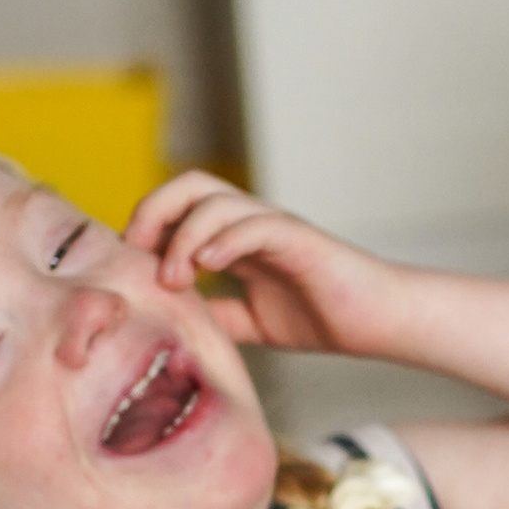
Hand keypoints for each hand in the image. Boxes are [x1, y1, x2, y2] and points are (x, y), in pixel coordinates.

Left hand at [124, 172, 416, 359]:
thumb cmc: (325, 316)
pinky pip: (255, 224)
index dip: (145, 228)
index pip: (178, 207)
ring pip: (215, 200)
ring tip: (173, 279)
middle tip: (137, 259)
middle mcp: (251, 222)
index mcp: (236, 236)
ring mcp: (275, 226)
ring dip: (183, 236)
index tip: (128, 269)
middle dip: (153, 213)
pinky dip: (224, 240)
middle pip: (189, 184)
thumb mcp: (252, 320)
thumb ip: (216, 313)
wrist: (381, 321)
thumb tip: (171, 323)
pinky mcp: (301, 239)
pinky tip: (208, 267)